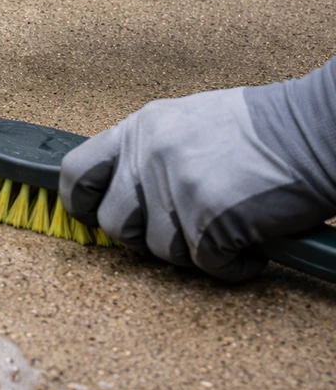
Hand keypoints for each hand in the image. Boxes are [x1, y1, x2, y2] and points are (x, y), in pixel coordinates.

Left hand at [59, 59, 335, 280]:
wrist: (314, 129)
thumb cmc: (257, 130)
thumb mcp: (184, 124)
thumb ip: (147, 152)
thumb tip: (122, 191)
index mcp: (138, 129)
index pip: (77, 172)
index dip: (80, 203)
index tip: (93, 217)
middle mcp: (149, 156)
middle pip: (114, 223)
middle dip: (143, 238)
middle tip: (179, 232)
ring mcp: (176, 188)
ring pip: (160, 250)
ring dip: (193, 252)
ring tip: (224, 232)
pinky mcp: (208, 219)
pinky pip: (206, 265)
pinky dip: (231, 266)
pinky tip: (250, 247)